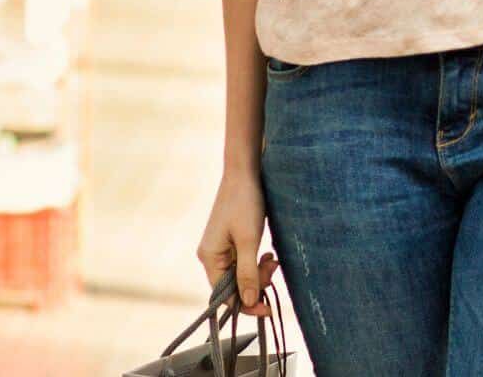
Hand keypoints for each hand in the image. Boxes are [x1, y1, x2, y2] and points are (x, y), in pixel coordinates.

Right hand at [196, 170, 278, 316]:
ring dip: (259, 272)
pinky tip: (269, 255)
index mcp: (209, 258)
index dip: (246, 304)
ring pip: (241, 274)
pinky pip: (244, 262)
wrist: (245, 173)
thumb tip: (248, 302)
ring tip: (273, 260)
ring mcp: (221, 249)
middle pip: (233, 286)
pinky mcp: (232, 242)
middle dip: (256, 283)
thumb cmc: (245, 203)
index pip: (224, 295)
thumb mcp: (249, 240)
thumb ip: (248, 272)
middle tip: (274, 269)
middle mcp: (211, 256)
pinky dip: (258, 262)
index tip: (268, 308)